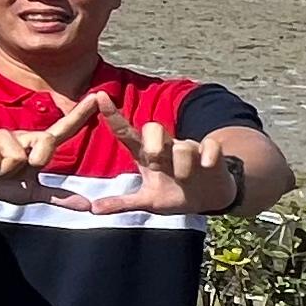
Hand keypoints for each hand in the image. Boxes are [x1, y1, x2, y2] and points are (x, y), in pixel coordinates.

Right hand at [0, 92, 107, 203]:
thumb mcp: (30, 194)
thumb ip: (57, 197)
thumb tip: (87, 206)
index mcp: (37, 147)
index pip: (64, 129)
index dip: (80, 113)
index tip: (97, 96)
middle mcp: (24, 137)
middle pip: (46, 144)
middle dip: (33, 162)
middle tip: (14, 172)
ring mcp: (4, 135)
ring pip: (17, 157)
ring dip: (4, 172)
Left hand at [51, 102, 233, 215]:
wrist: (208, 198)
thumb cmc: (174, 194)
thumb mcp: (147, 202)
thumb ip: (122, 203)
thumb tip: (93, 210)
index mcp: (146, 155)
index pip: (125, 132)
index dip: (112, 115)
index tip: (99, 95)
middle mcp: (166, 146)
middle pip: (153, 128)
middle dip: (152, 141)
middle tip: (154, 159)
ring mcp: (189, 148)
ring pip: (182, 145)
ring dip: (181, 165)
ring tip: (183, 179)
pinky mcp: (211, 153)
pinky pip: (209, 146)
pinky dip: (207, 155)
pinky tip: (206, 165)